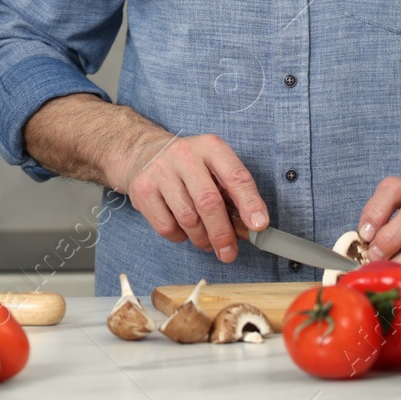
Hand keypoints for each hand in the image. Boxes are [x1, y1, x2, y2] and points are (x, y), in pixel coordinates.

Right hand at [112, 132, 268, 263]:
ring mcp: (160, 171)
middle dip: (222, 233)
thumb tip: (252, 225)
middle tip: (229, 252)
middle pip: (208, 202)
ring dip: (201, 239)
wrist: (143, 152)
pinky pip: (166, 227)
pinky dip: (179, 237)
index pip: (235, 176)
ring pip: (188, 219)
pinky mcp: (142, 190)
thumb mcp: (213, 166)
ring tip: (207, 242)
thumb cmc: (188, 166)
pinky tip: (182, 229)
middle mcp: (184, 155)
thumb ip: (231, 191)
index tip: (259, 225)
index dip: (250, 203)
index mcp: (210, 147)